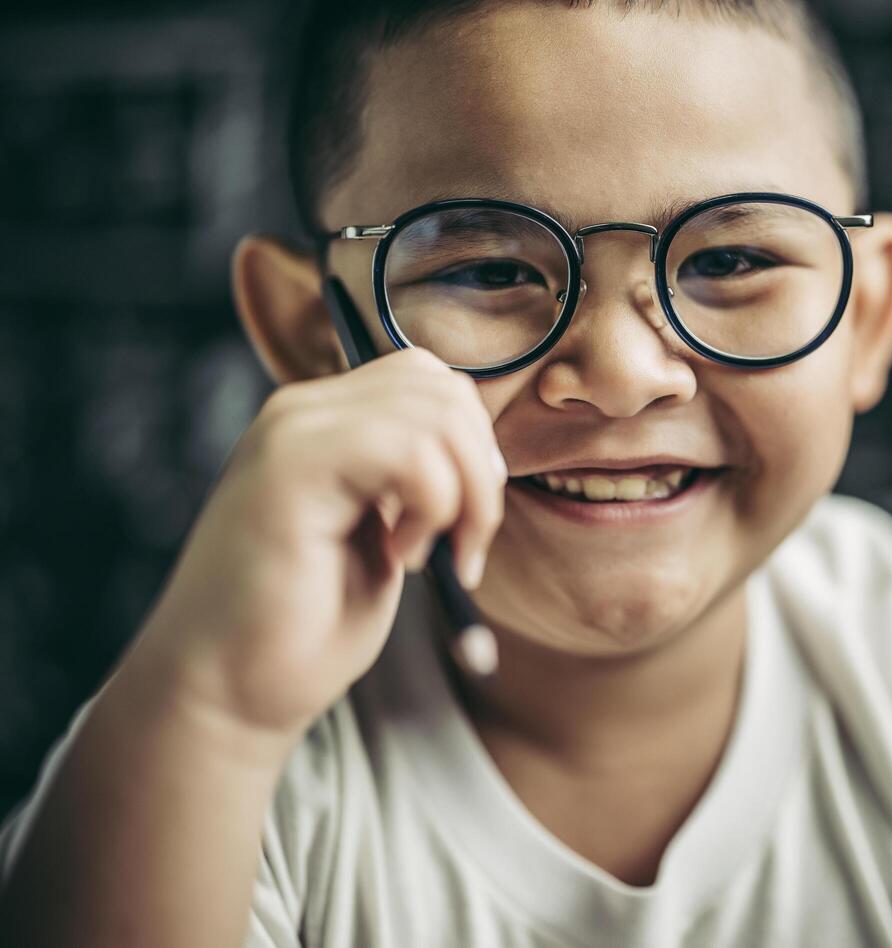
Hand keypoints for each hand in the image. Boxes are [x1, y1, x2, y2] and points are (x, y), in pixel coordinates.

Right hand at [127, 347, 504, 748]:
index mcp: (325, 422)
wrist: (225, 692)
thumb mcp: (385, 535)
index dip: (473, 448)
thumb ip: (420, 478)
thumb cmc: (306, 628)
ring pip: (436, 411)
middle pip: (442, 387)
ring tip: (422, 558)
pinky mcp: (290, 466)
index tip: (466, 527)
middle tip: (461, 550)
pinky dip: (434, 506)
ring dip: (462, 495)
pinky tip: (398, 557)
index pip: (431, 381)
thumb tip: (483, 452)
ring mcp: (292, 431)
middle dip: (480, 472)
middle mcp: (303, 411)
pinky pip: (409, 448)